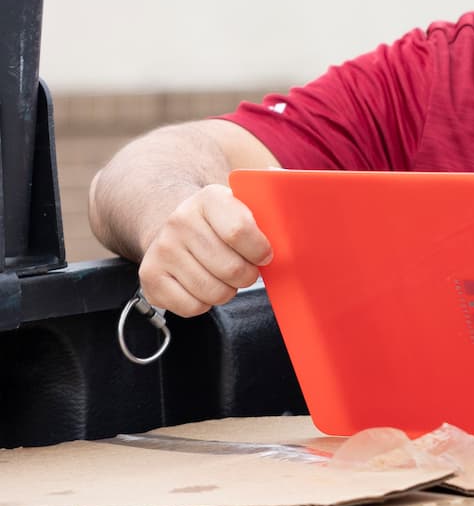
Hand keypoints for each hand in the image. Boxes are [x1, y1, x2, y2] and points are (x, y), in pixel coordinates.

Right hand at [138, 185, 273, 315]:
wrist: (175, 228)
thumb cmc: (223, 224)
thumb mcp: (245, 207)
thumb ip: (269, 210)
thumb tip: (291, 205)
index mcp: (209, 198)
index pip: (240, 231)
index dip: (260, 250)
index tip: (265, 255)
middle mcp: (180, 221)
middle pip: (231, 268)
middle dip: (248, 275)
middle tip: (246, 269)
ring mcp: (162, 249)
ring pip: (214, 292)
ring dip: (228, 290)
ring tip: (223, 276)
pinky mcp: (150, 277)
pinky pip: (192, 307)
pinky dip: (205, 303)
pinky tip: (202, 285)